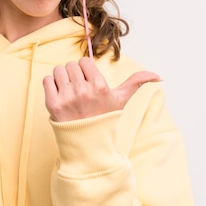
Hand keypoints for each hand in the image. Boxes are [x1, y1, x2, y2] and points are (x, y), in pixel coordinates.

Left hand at [43, 57, 160, 121]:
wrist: (87, 144)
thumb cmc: (104, 118)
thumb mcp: (121, 100)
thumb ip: (136, 83)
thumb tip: (159, 76)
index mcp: (100, 86)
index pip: (84, 61)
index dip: (86, 70)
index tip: (89, 82)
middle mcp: (83, 91)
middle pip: (70, 65)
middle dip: (74, 75)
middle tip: (78, 90)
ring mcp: (67, 98)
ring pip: (58, 70)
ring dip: (61, 79)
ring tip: (69, 93)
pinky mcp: (53, 104)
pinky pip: (47, 80)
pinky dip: (51, 86)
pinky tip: (60, 96)